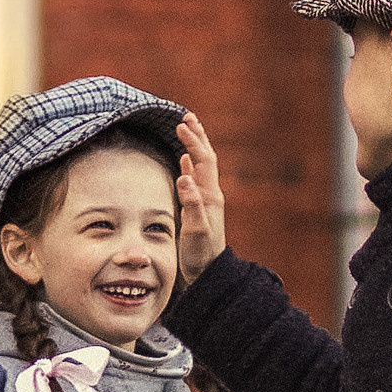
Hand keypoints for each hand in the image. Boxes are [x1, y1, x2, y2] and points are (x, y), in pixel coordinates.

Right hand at [177, 111, 226, 282]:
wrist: (208, 274)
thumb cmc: (200, 255)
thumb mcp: (195, 231)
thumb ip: (191, 204)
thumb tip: (184, 176)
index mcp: (210, 196)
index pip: (203, 160)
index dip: (193, 141)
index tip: (181, 124)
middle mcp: (210, 195)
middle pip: (206, 158)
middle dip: (197, 136)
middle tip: (187, 116)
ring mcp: (205, 201)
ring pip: (201, 166)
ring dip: (194, 146)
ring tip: (187, 130)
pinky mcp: (199, 208)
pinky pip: (195, 179)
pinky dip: (190, 165)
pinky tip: (185, 161)